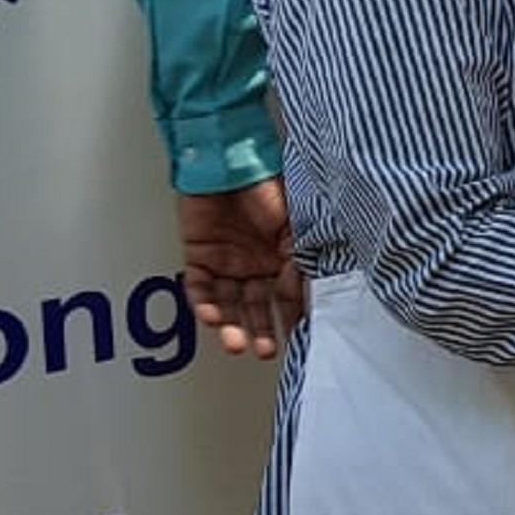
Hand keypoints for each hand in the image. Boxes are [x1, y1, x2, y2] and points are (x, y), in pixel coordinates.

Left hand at [180, 181, 304, 360]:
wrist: (228, 163)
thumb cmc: (267, 186)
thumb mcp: (296, 226)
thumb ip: (301, 259)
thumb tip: (314, 293)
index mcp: (283, 257)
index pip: (288, 296)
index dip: (292, 318)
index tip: (298, 338)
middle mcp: (256, 264)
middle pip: (257, 306)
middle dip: (260, 330)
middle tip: (265, 351)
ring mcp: (227, 261)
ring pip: (228, 304)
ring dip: (232, 326)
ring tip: (236, 344)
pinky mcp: (199, 256)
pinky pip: (200, 288)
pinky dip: (204, 304)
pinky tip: (212, 317)